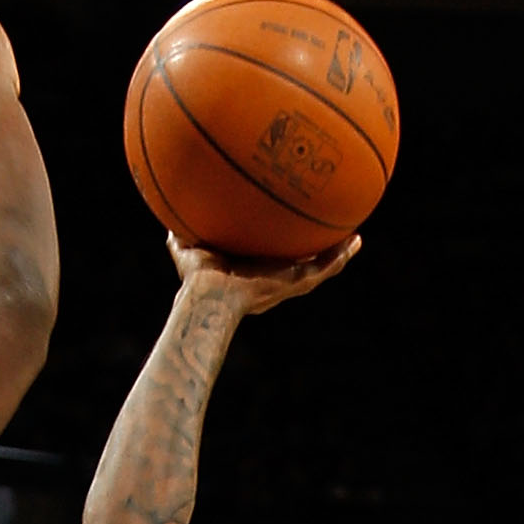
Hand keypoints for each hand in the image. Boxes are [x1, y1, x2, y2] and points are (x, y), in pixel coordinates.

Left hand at [168, 231, 360, 317]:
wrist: (209, 299)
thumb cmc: (196, 284)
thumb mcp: (187, 251)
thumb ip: (182, 235)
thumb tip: (168, 224)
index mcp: (254, 274)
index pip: (272, 260)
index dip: (282, 249)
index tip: (290, 235)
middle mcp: (274, 280)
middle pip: (300, 265)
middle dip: (314, 252)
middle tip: (329, 236)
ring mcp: (286, 284)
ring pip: (319, 268)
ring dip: (337, 254)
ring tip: (354, 239)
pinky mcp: (293, 284)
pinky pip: (323, 269)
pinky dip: (339, 257)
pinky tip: (354, 241)